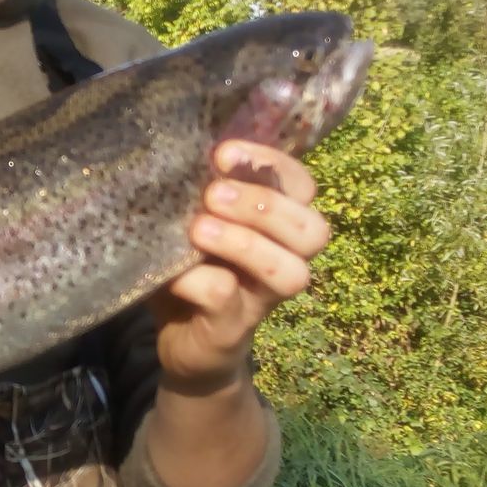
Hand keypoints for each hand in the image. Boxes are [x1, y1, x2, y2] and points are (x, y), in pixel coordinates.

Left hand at [155, 140, 330, 387]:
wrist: (180, 338)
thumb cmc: (192, 267)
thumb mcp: (194, 220)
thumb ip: (196, 190)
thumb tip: (173, 148)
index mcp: (278, 226)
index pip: (303, 186)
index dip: (273, 165)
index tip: (224, 154)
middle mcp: (284, 260)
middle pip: (314, 231)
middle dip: (265, 206)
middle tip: (214, 195)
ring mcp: (262, 298)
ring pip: (291, 273)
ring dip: (245, 244)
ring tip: (199, 230)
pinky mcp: (232, 328)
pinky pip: (228, 299)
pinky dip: (200, 281)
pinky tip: (175, 274)